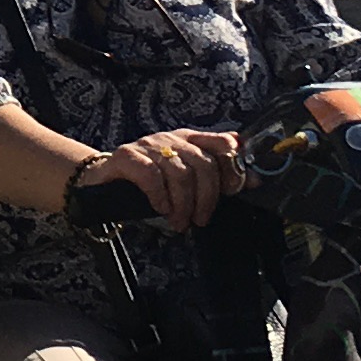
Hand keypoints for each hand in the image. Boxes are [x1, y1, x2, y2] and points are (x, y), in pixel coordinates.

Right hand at [75, 127, 242, 231]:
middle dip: (207, 197)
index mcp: (190, 139)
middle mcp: (171, 138)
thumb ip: (217, 175)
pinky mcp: (126, 156)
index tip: (234, 191)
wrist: (102, 182)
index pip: (224, 143)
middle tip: (200, 219)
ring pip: (180, 172)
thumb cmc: (150, 184)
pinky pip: (151, 175)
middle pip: (204, 163)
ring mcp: (148, 145)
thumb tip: (257, 179)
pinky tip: (160, 208)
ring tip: (179, 222)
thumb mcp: (187, 177)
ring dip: (183, 204)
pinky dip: (160, 196)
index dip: (234, 168)